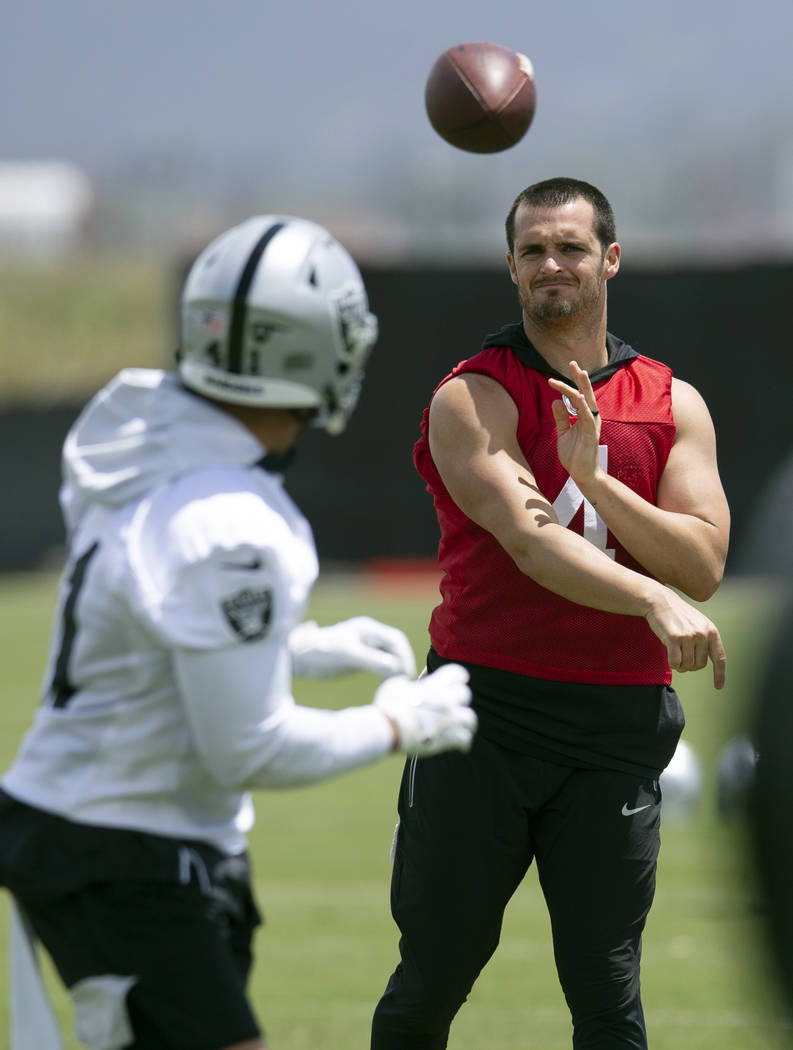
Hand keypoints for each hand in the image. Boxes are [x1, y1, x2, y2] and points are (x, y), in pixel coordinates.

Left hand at [289, 616, 416, 679]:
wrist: (299, 658)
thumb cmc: (321, 652)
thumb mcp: (348, 655)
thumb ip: (373, 659)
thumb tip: (396, 667)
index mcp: (368, 629)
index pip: (396, 640)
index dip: (405, 657)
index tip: (406, 674)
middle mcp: (369, 637)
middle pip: (395, 649)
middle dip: (402, 664)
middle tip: (404, 683)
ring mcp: (364, 648)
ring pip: (389, 658)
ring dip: (395, 671)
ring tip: (396, 687)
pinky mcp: (359, 660)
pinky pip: (380, 666)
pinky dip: (386, 676)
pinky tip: (385, 687)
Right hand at [373, 664, 476, 754]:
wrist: (388, 729)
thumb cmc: (388, 706)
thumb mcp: (393, 686)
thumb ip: (405, 682)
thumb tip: (405, 682)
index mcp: (434, 685)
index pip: (458, 673)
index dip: (457, 678)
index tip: (453, 683)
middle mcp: (446, 700)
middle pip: (465, 694)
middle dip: (460, 700)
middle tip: (454, 706)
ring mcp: (450, 719)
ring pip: (471, 718)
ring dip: (467, 723)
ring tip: (464, 728)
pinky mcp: (449, 738)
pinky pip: (465, 739)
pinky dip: (464, 743)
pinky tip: (462, 747)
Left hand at [548, 362, 601, 483]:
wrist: (582, 474)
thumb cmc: (575, 454)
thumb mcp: (563, 432)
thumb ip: (561, 417)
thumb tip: (555, 401)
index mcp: (584, 416)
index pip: (577, 395)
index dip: (571, 382)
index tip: (565, 369)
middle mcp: (590, 417)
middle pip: (585, 393)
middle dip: (579, 378)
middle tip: (572, 362)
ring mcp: (592, 425)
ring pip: (586, 402)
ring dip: (582, 386)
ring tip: (579, 372)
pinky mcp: (591, 434)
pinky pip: (587, 417)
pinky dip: (583, 406)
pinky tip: (578, 396)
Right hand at [644, 586, 726, 688]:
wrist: (660, 602)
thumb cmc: (678, 616)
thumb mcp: (697, 625)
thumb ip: (704, 641)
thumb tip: (702, 664)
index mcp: (711, 631)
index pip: (720, 658)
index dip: (719, 674)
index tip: (718, 687)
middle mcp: (702, 634)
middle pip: (699, 665)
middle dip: (689, 665)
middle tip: (681, 657)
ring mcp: (688, 636)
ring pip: (687, 665)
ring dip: (679, 665)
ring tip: (674, 655)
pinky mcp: (673, 638)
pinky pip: (675, 662)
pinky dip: (672, 664)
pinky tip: (669, 657)